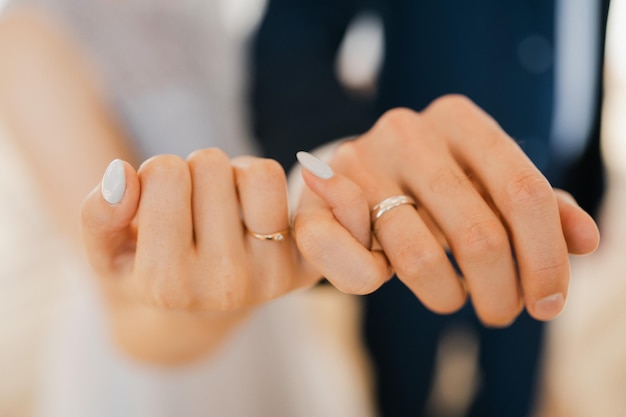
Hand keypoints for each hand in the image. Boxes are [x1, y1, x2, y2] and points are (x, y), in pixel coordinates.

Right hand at [81, 149, 318, 362]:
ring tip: (223, 207)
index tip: (159, 206)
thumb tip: (121, 175)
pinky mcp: (306, 267)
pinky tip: (256, 212)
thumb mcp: (107, 252)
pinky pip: (305, 193)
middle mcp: (226, 286)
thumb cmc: (150, 269)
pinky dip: (277, 191)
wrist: (201, 309)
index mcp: (169, 284)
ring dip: (237, 177)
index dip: (157, 175)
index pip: (166, 172)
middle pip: (212, 164)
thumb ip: (98, 216)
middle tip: (193, 208)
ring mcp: (273, 277)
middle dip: (196, 173)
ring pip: (259, 173)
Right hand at [293, 95, 599, 326]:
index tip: (549, 303)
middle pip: (479, 232)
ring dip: (446, 295)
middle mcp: (406, 132)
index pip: (524, 192)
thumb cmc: (427, 187)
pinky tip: (385, 277)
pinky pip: (358, 269)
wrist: (344, 178)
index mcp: (459, 118)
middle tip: (503, 312)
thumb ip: (538, 207)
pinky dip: (375, 284)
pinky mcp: (314, 203)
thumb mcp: (484, 185)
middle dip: (501, 291)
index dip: (546, 259)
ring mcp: (356, 163)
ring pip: (419, 258)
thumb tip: (586, 241)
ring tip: (453, 297)